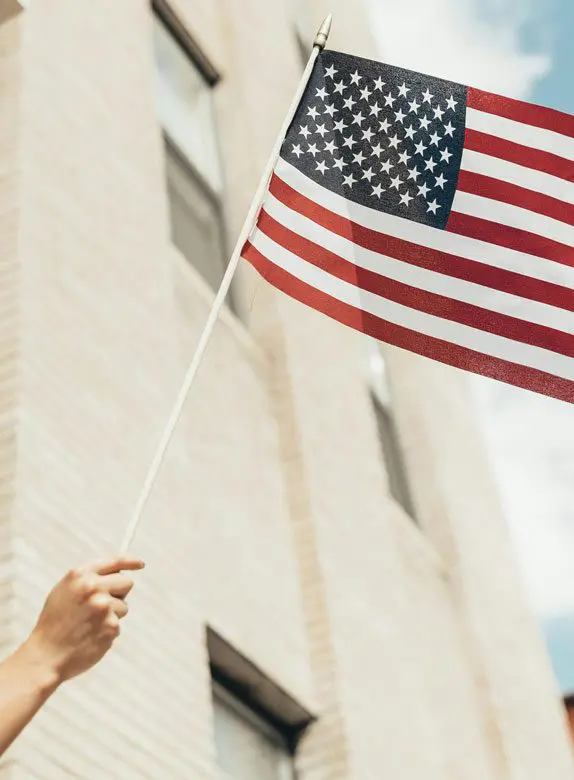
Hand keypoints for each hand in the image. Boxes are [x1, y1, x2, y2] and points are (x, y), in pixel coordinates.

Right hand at [23, 556, 144, 684]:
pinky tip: (91, 637)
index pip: (114, 561)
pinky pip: (118, 625)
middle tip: (100, 607)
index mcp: (80, 575)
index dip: (131, 561)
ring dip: (113, 615)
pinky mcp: (111, 626)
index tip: (140, 564)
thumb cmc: (55, 623)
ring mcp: (103, 606)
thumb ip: (88, 578)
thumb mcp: (64, 591)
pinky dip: (107, 631)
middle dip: (119, 593)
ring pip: (124, 607)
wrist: (46, 655)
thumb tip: (119, 572)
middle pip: (126, 583)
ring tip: (90, 625)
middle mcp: (93, 587)